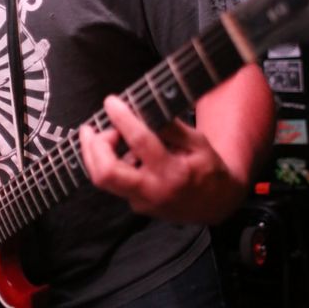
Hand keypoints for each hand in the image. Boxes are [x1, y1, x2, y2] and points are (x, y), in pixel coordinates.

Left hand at [80, 95, 243, 223]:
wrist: (216, 205)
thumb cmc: (208, 169)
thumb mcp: (199, 142)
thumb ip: (171, 127)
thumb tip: (143, 110)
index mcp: (173, 172)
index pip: (140, 141)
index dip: (122, 118)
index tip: (111, 102)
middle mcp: (153, 190)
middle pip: (106, 173)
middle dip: (93, 146)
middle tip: (93, 128)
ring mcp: (142, 202)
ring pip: (103, 180)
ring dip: (97, 154)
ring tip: (109, 136)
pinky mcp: (136, 206)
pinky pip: (115, 182)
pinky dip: (112, 163)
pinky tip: (123, 153)